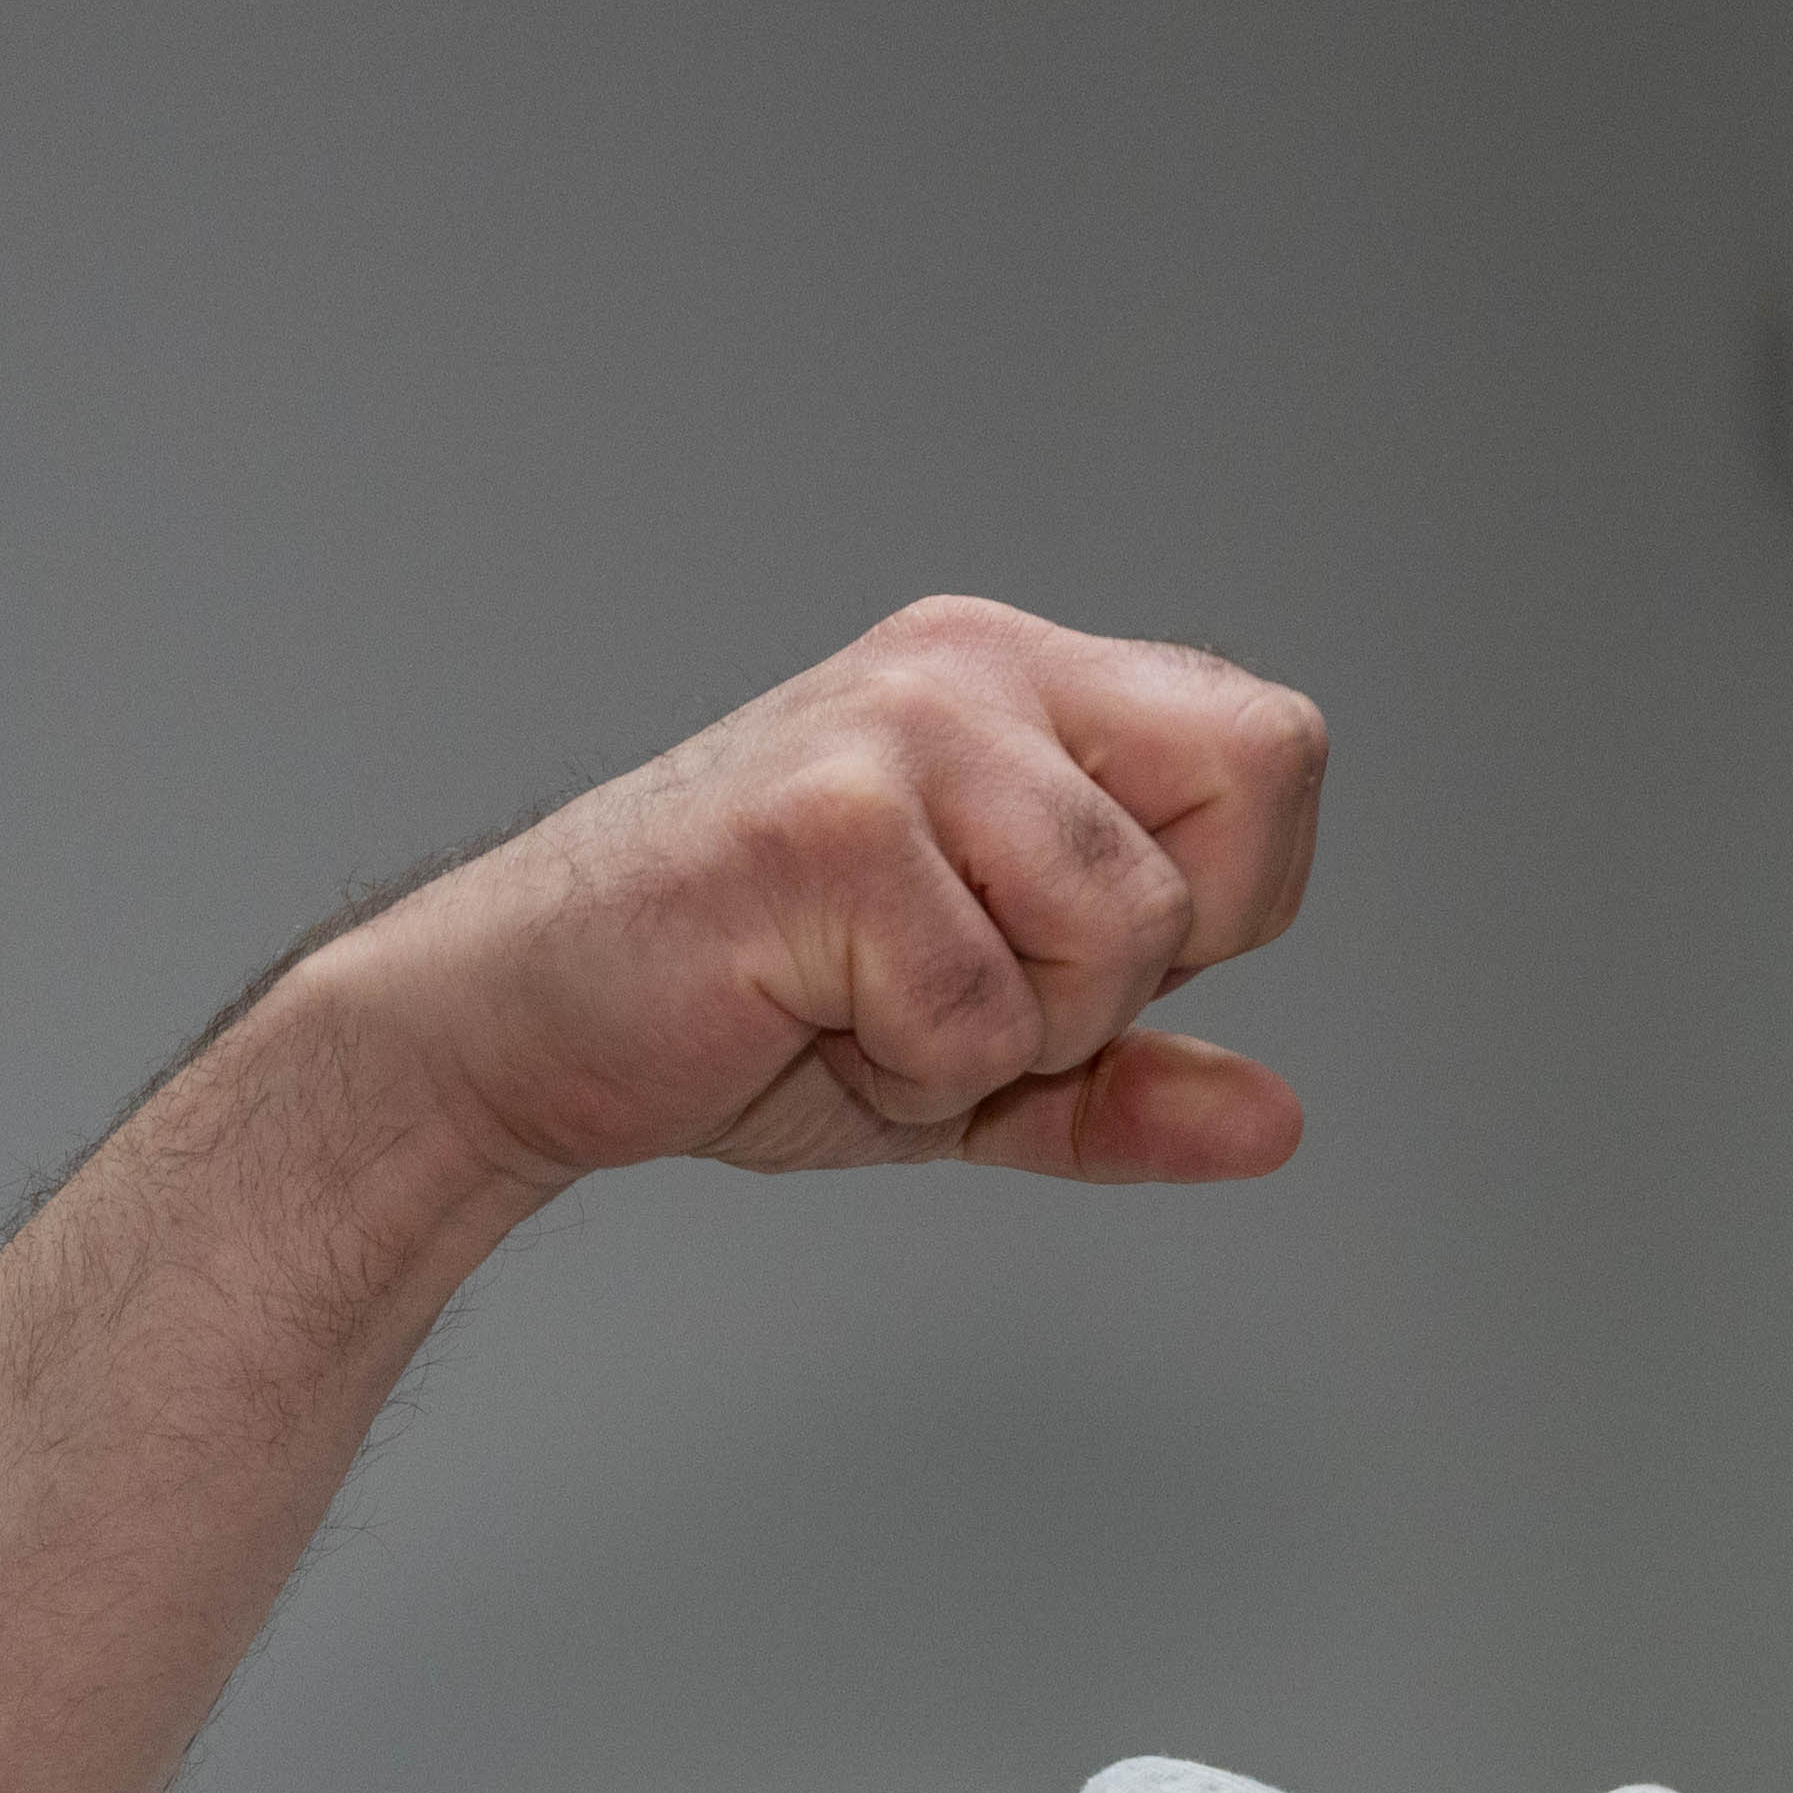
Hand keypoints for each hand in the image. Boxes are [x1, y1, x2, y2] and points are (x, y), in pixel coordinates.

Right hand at [300, 598, 1323, 1201]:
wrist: (517, 1032)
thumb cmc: (735, 1016)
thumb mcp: (979, 1061)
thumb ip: (1127, 1080)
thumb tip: (1274, 1123)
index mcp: (1022, 683)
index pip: (1275, 751)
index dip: (1227, 898)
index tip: (1066, 955)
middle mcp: (972, 669)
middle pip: (1245, 808)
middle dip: (1128, 966)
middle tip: (966, 988)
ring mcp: (900, 731)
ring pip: (1120, 929)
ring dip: (1006, 1035)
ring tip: (868, 1005)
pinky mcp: (831, 822)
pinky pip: (986, 1011)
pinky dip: (914, 1074)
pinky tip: (805, 1019)